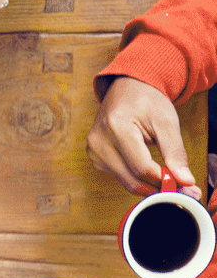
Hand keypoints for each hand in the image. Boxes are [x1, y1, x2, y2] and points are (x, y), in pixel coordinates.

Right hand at [87, 76, 199, 196]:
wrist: (127, 89)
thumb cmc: (147, 101)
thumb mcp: (167, 122)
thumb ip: (175, 152)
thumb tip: (185, 180)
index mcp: (117, 128)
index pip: (142, 168)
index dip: (164, 180)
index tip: (184, 185)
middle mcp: (99, 141)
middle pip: (131, 179)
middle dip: (157, 187)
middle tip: (179, 188)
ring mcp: (93, 149)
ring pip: (124, 180)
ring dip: (146, 183)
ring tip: (165, 175)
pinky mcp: (93, 155)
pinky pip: (117, 175)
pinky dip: (134, 175)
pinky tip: (144, 165)